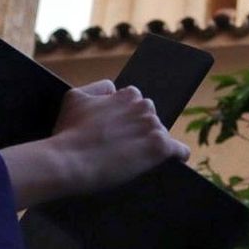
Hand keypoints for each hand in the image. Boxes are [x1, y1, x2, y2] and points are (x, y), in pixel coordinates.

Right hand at [47, 79, 190, 193]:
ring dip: (151, 143)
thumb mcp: (75, 97)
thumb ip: (98, 88)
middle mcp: (143, 107)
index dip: (126, 116)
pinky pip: (179, 150)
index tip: (117, 128)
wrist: (69, 161)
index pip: (135, 100)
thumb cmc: (68, 132)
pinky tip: (175, 160)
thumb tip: (114, 89)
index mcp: (127, 95)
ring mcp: (152, 127)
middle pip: (149, 116)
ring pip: (161, 133)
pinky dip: (178, 155)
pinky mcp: (159, 148)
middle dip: (139, 127)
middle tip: (122, 143)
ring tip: (134, 157)